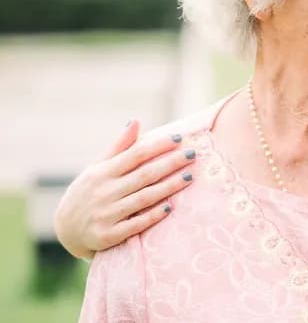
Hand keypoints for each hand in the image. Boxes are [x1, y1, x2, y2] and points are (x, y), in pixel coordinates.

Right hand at [53, 120, 196, 258]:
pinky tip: (170, 207)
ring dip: (168, 187)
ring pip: (143, 198)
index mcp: (102, 173)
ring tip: (190, 177)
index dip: (158, 146)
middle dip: (170, 163)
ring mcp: (105, 214)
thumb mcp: (97, 168)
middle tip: (193, 154)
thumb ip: (119, 147)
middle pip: (144, 175)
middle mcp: (103, 192)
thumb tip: (136, 121)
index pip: (135, 155)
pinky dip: (152, 216)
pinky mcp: (108, 235)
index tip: (179, 138)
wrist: (64, 229)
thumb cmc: (89, 192)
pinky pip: (135, 224)